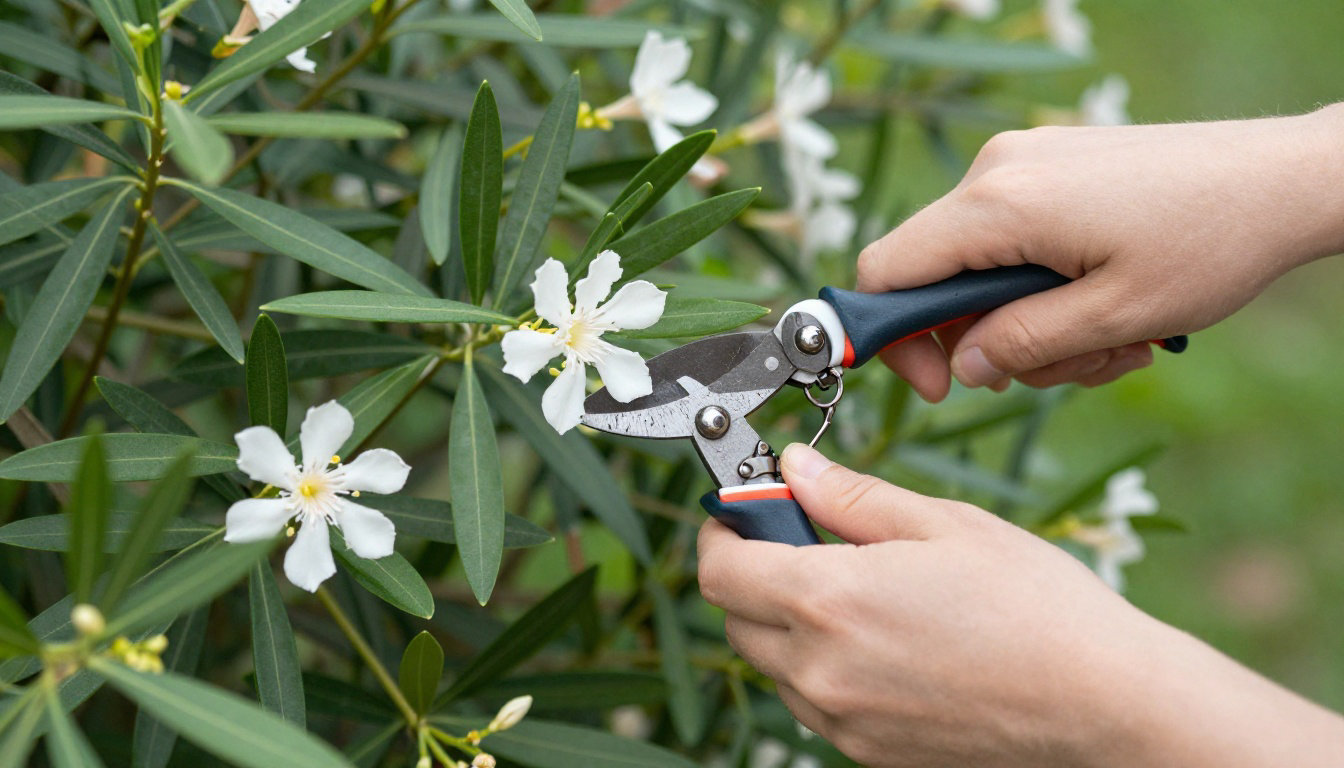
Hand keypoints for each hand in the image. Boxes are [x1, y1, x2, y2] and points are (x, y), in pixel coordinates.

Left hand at [697, 444, 1343, 766]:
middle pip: (736, 620)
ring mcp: (844, 722)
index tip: (744, 512)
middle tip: (806, 542)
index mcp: (830, 601)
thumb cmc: (1038, 608)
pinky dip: (823, 669)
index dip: (723, 532)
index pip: (721, 571)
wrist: (1106, 708)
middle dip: (753, 574)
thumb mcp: (945, 525)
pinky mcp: (871, 754)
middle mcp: (822, 671)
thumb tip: (793, 467)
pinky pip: (815, 705)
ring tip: (860, 595)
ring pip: (773, 667)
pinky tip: (884, 643)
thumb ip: (852, 497)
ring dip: (787, 625)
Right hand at [858, 105, 1343, 400]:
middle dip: (987, 341)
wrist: (1284, 177)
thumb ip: (1022, 345)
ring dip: (1033, 324)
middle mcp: (997, 172)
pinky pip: (1014, 242)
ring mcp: (1023, 163)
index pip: (887, 272)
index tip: (940, 387)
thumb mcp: (1113, 318)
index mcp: (999, 205)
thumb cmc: (1210, 243)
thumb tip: (961, 367)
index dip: (890, 340)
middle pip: (936, 278)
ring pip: (982, 270)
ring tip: (1109, 342)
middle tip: (1059, 369)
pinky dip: (1048, 288)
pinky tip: (1111, 307)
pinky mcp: (1049, 167)